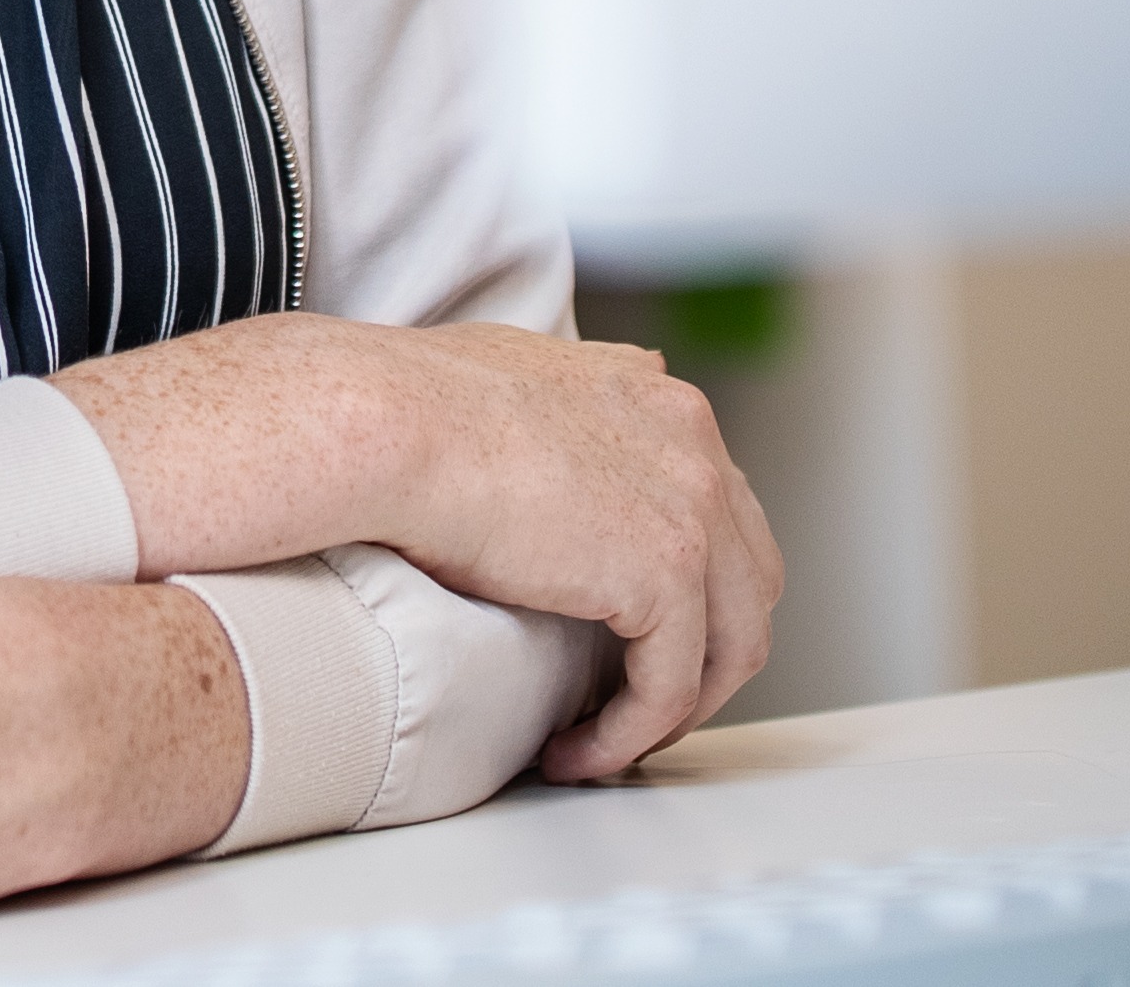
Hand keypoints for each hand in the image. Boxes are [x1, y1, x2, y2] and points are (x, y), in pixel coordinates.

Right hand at [60, 314, 781, 779]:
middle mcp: (693, 442)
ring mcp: (693, 506)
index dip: (691, 586)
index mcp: (657, 397)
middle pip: (746, 578)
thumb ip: (559, 407)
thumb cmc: (404, 405)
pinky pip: (670, 687)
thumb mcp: (510, 377)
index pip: (717, 508)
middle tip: (636, 704)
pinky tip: (574, 753)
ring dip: (672, 708)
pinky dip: (627, 734)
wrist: (383, 424)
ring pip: (729, 643)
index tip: (638, 638)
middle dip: (701, 652)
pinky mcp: (668, 574)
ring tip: (608, 742)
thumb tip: (541, 439)